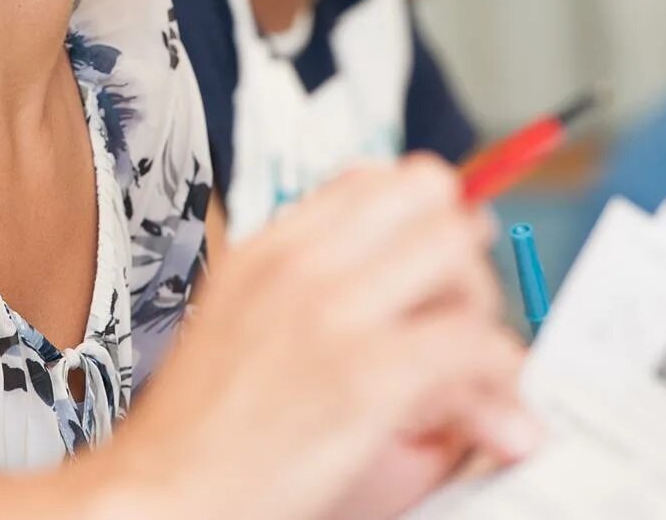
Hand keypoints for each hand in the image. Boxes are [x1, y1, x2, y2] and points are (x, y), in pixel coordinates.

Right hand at [102, 156, 535, 519]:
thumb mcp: (237, 325)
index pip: (374, 177)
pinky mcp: (368, 375)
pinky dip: (499, 376)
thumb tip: (382, 283)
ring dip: (483, 308)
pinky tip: (487, 408)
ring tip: (472, 366)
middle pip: (428, 196)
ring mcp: (333, 312)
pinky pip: (475, 343)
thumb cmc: (199, 432)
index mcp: (268, 249)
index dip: (422, 215)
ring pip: (460, 254)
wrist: (166, 494)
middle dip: (461, 249)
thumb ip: (302, 290)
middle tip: (459, 309)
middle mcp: (301, 263)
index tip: (435, 257)